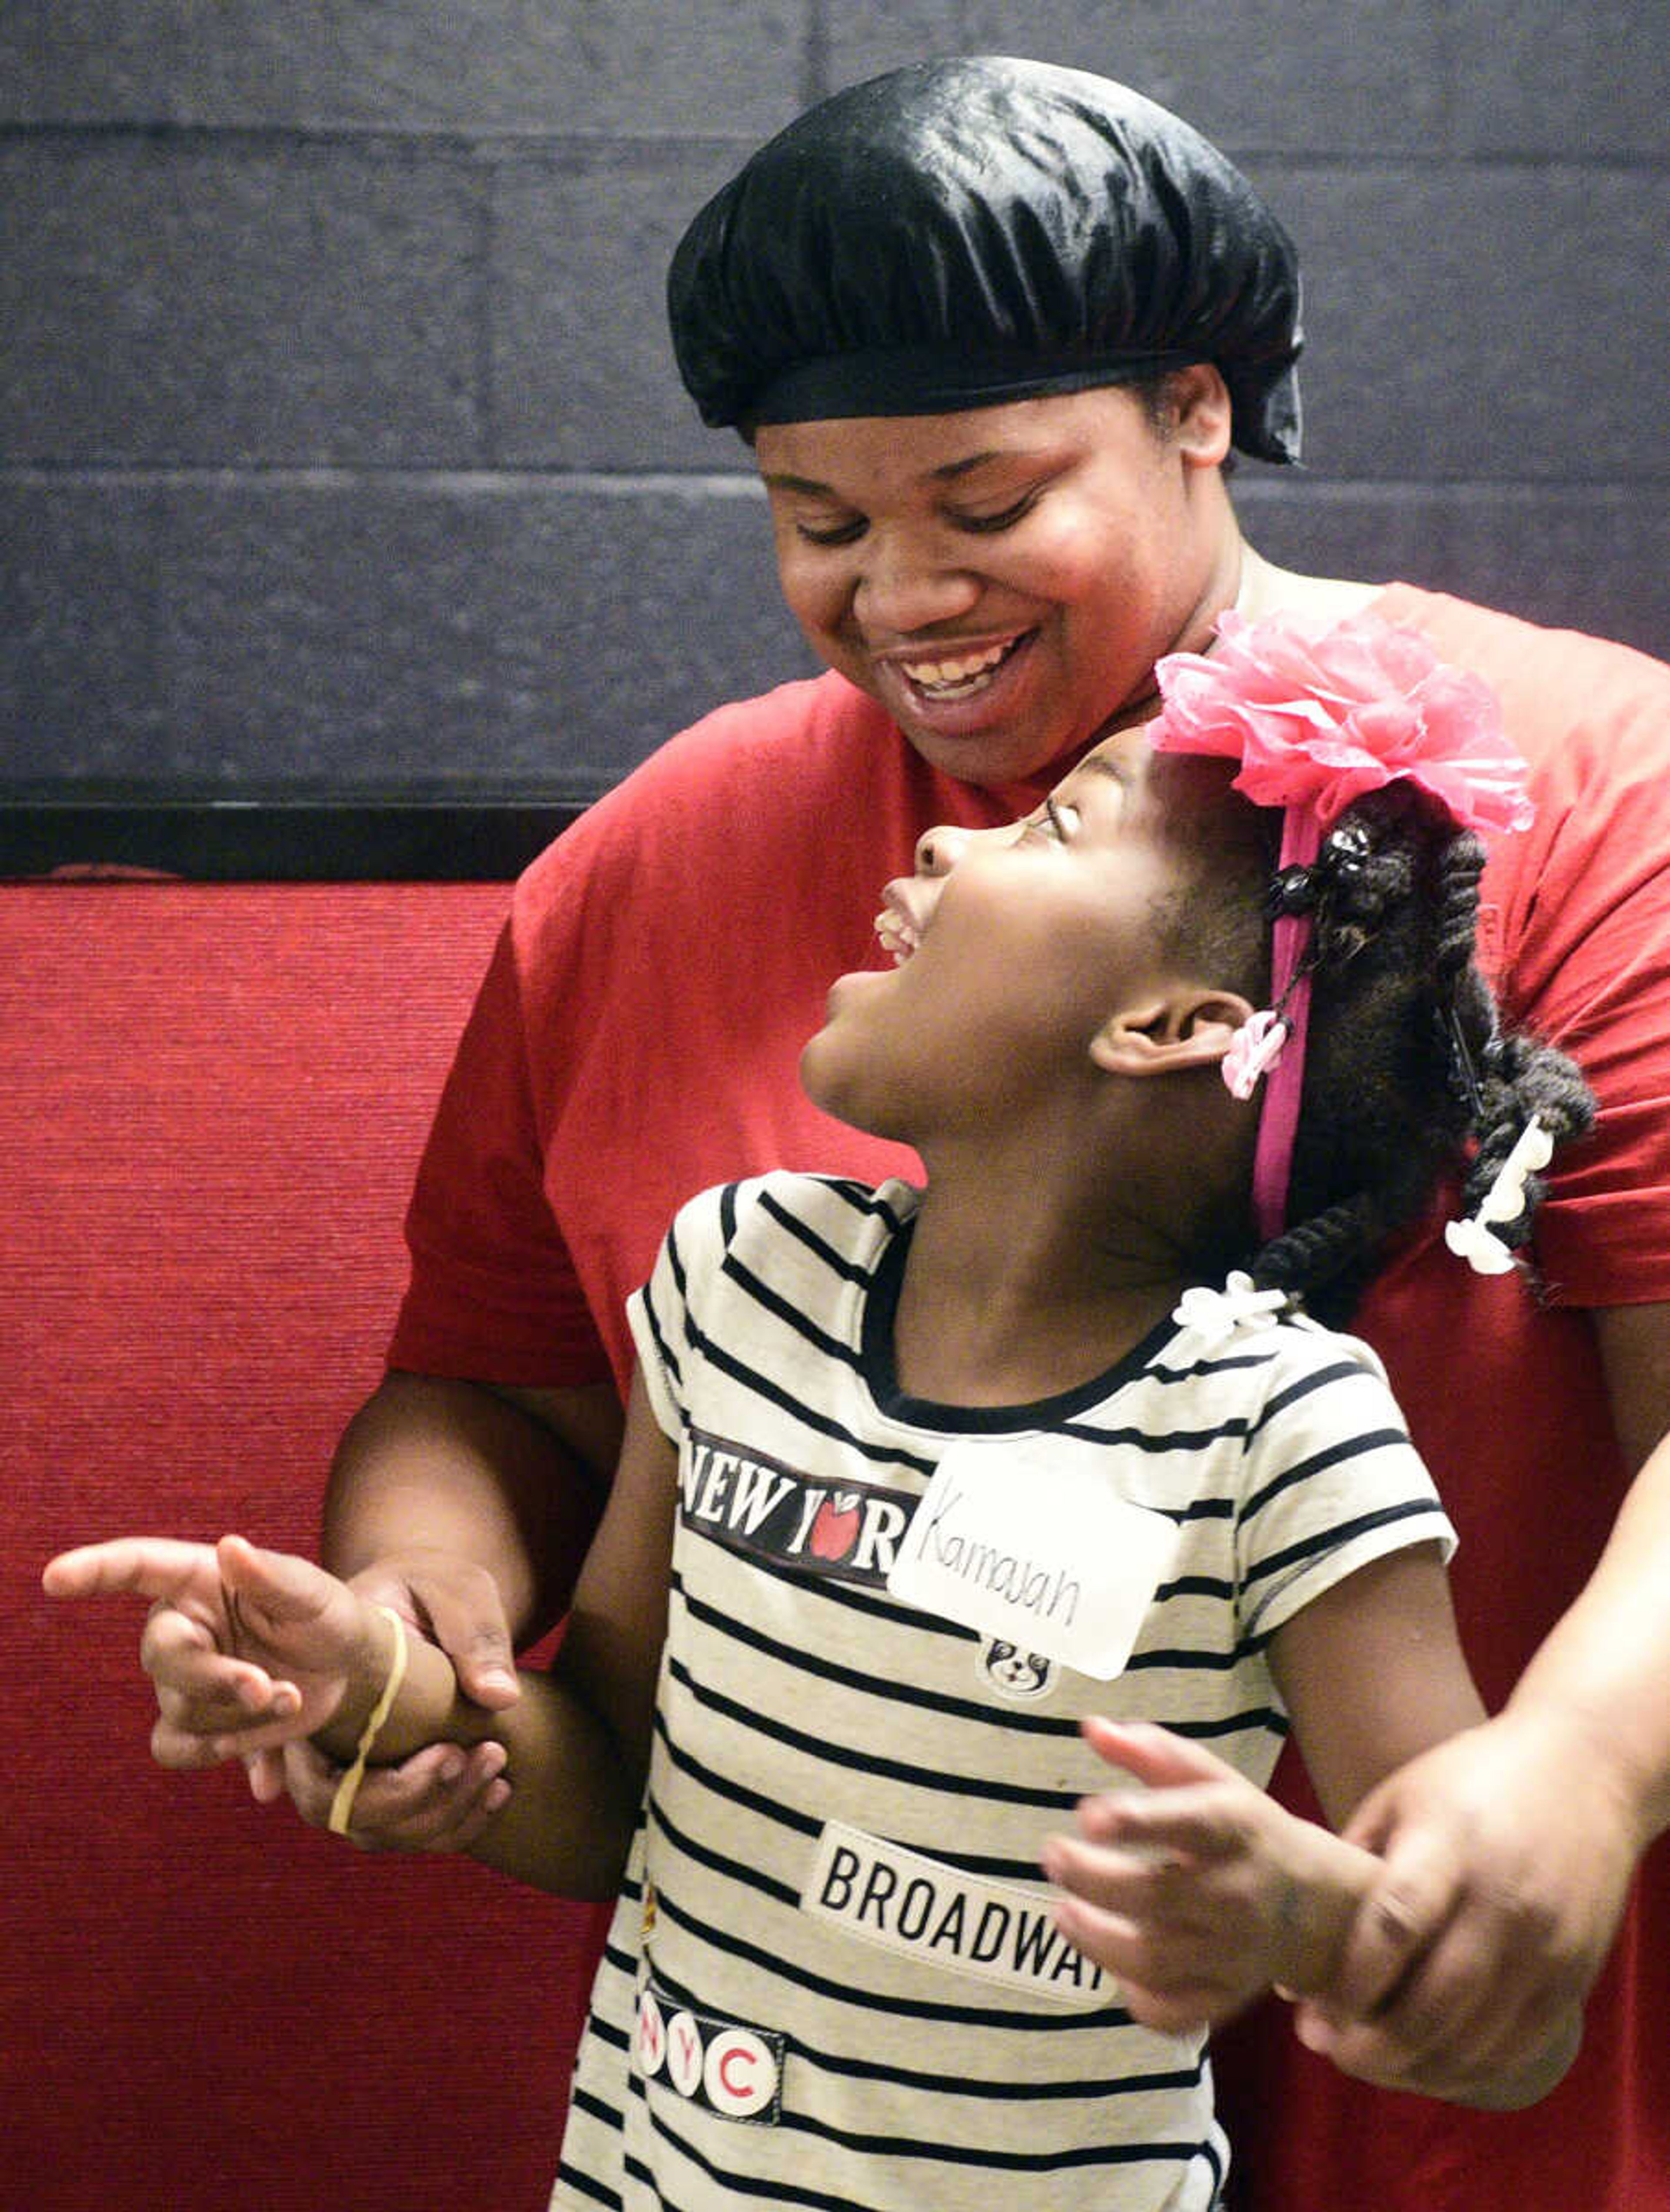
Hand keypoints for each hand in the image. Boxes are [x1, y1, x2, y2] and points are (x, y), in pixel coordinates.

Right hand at [44, 1534, 370, 1769]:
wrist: (349, 1667)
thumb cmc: (325, 1615)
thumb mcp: (312, 1593)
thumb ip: (272, 1576)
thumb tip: (230, 1547)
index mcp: (198, 1580)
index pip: (137, 1566)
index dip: (94, 1570)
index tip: (55, 1578)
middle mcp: (180, 1629)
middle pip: (163, 1659)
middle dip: (216, 1681)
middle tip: (268, 1689)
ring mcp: (184, 1681)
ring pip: (180, 1713)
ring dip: (241, 1719)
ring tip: (293, 1701)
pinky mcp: (199, 1726)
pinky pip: (180, 1752)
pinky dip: (228, 1761)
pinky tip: (268, 1777)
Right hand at [263, 1547, 519, 1847]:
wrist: (432, 1595)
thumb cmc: (435, 1583)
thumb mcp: (455, 1589)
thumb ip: (473, 1633)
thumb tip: (499, 1698)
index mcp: (310, 1682)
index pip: (302, 1762)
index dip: (362, 1789)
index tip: (442, 1754)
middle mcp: (313, 1735)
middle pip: (336, 1811)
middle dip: (409, 1801)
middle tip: (472, 1756)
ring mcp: (343, 1763)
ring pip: (373, 1830)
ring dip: (440, 1815)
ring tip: (498, 1772)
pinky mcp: (380, 1779)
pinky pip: (404, 1829)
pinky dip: (454, 1824)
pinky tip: (498, 1791)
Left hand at [1041, 1718, 1369, 2033]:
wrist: (1316, 1904)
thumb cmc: (1243, 1831)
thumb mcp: (1210, 1780)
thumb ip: (1151, 1753)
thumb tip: (1092, 1729)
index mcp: (1234, 1829)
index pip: (1189, 1823)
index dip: (1136, 1820)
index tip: (1088, 1815)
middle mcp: (1236, 1893)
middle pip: (1156, 1897)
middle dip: (1093, 1878)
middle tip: (1054, 1855)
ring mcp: (1233, 1953)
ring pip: (1155, 1959)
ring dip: (1096, 1939)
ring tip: (1063, 1911)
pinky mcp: (1227, 1997)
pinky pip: (1174, 2011)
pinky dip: (1136, 1997)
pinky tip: (1112, 1965)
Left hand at [1292, 1709, 1614, 2103]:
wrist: (1583, 1769)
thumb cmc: (1472, 1778)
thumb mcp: (1400, 1797)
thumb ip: (1353, 1864)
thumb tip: (1300, 1948)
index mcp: (1449, 1845)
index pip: (1395, 1925)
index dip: (1352, 1981)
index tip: (1313, 2013)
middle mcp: (1502, 1899)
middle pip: (1436, 1999)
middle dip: (1376, 2044)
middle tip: (1333, 2053)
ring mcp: (1545, 1942)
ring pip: (1477, 2036)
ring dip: (1418, 2067)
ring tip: (1373, 2065)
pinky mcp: (1575, 1972)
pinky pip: (1520, 2044)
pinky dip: (1471, 2068)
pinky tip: (1431, 2066)